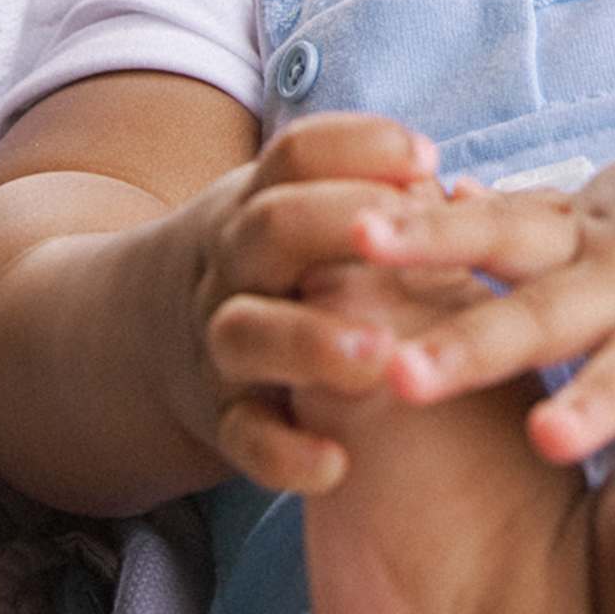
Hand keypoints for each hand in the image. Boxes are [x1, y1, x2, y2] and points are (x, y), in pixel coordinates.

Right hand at [163, 110, 472, 492]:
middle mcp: (234, 267)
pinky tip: (337, 465)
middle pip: (270, 228)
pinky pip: (244, 438)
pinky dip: (285, 454)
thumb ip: (378, 207)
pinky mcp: (222, 421)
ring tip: (383, 357)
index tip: (425, 158)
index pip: (298, 155)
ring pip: (249, 332)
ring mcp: (222, 344)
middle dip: (335, 225)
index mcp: (262, 205)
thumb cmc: (278, 272)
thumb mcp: (302, 219)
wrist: (143, 344)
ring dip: (314, 341)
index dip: (359, 148)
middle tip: (405, 238)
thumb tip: (470, 196)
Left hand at [341, 132, 614, 558]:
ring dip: (598, 399)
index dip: (422, 235)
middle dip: (474, 340)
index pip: (490, 231)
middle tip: (399, 374)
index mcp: (585, 239)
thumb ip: (524, 219)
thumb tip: (432, 198)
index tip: (347, 240)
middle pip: (546, 307)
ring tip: (546, 440)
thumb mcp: (603, 209)